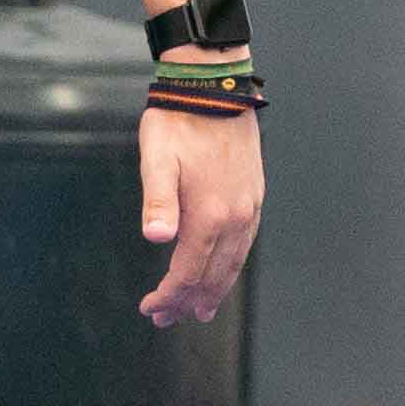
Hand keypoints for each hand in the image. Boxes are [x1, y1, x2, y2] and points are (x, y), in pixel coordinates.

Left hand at [136, 99, 262, 326]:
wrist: (215, 87)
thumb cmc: (178, 121)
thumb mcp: (157, 158)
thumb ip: (157, 200)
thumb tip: (156, 238)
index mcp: (209, 213)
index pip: (188, 271)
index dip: (169, 295)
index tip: (150, 309)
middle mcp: (235, 217)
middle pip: (212, 275)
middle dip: (189, 301)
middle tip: (167, 318)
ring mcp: (249, 207)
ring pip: (233, 263)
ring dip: (214, 289)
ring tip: (201, 308)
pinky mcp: (254, 195)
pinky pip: (244, 243)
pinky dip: (231, 265)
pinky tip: (223, 269)